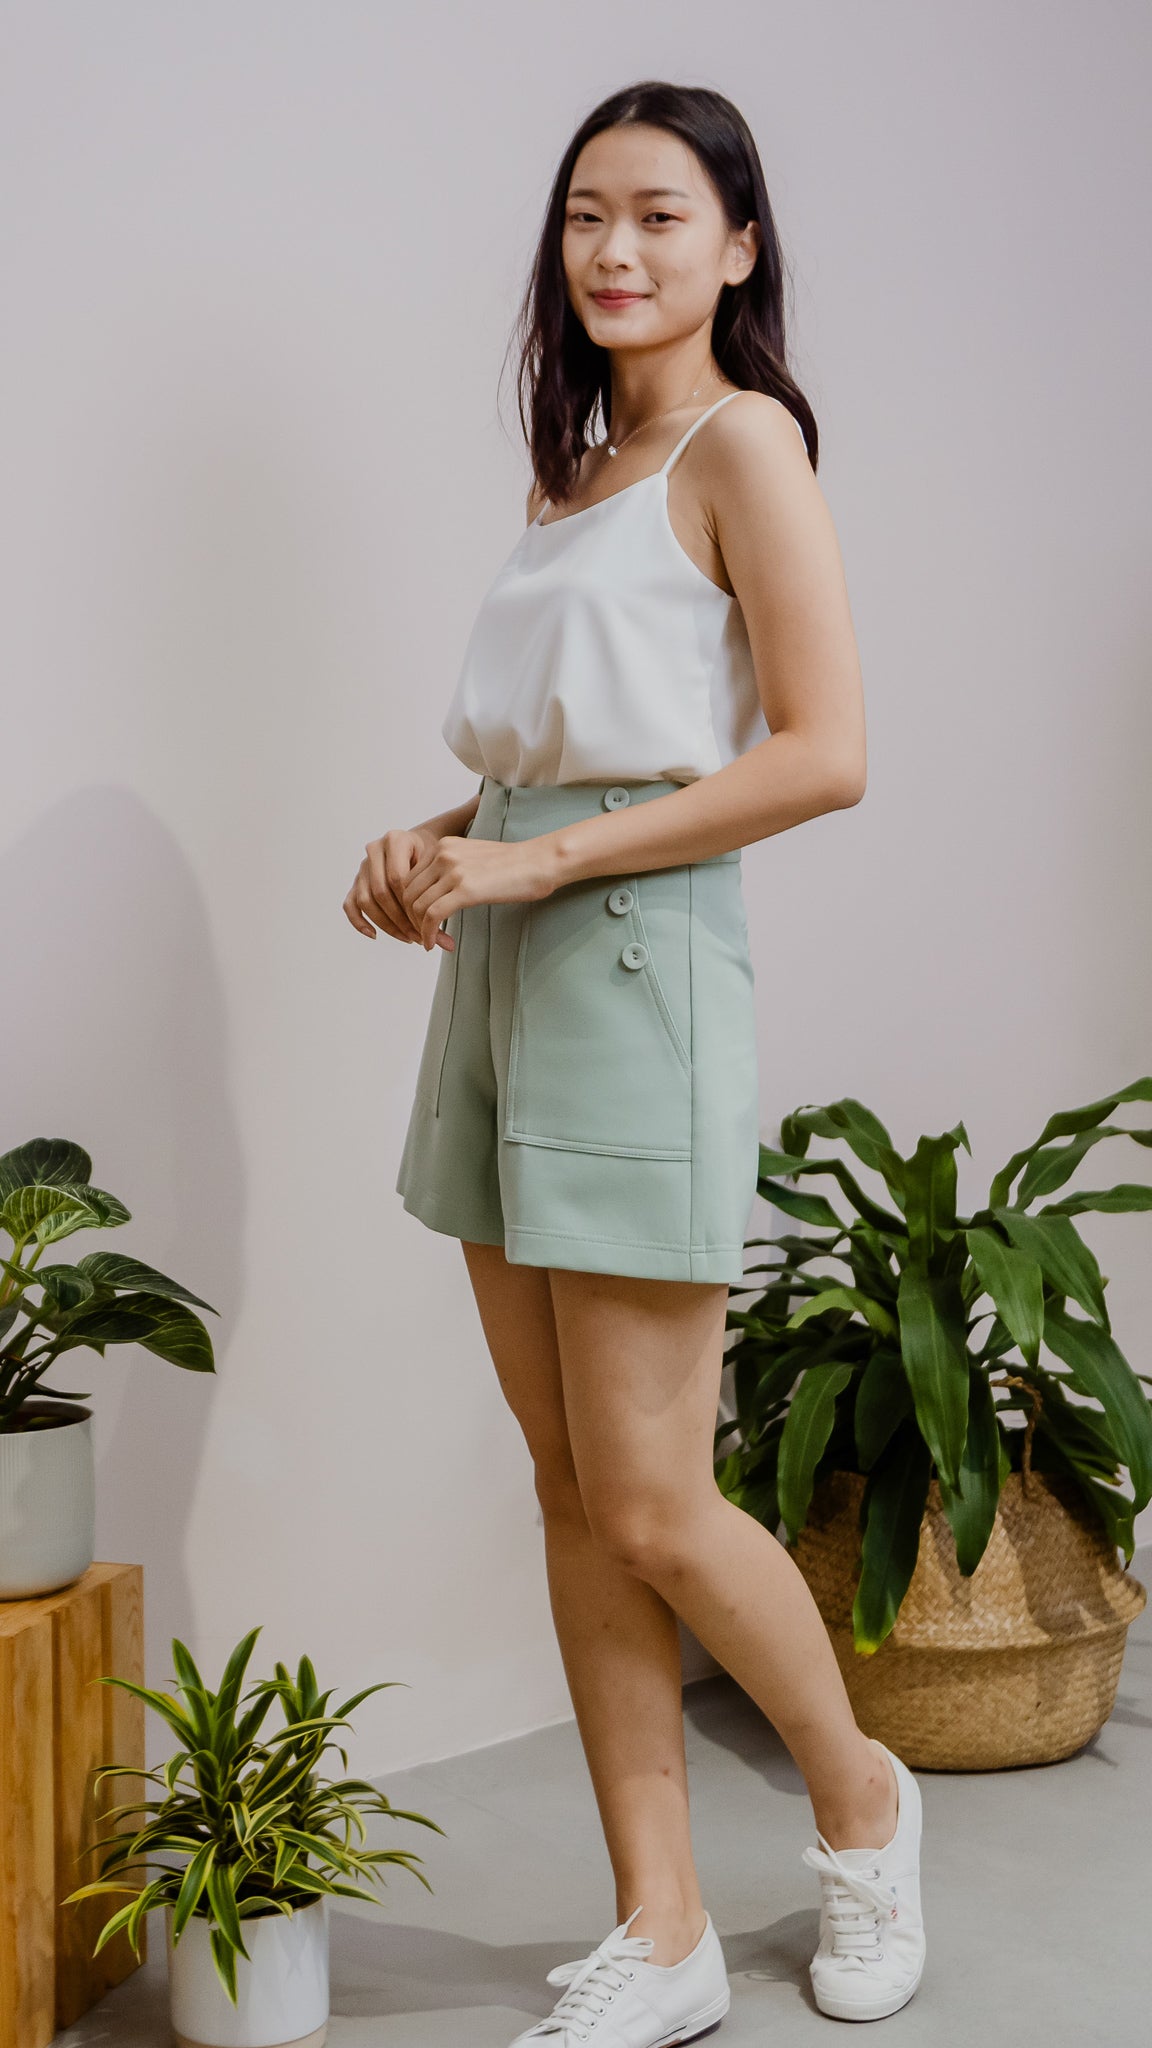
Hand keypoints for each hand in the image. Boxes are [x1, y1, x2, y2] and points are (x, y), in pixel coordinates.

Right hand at [343, 824, 445, 944]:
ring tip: (406, 937)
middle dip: (400, 919)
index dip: (410, 904)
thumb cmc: (430, 856)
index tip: (427, 923)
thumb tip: (445, 941)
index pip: (397, 878)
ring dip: (386, 924)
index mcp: (395, 840)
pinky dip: (359, 922)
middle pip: (380, 892)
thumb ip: (438, 894)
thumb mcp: (438, 866)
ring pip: (366, 900)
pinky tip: (374, 935)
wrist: (420, 846)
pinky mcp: (356, 882)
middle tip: (418, 936)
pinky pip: (350, 904)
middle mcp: (375, 850)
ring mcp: (363, 867)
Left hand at [400, 833, 560, 950]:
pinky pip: (432, 916)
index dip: (409, 904)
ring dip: (419, 929)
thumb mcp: (474, 858)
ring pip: (417, 906)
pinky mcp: (465, 889)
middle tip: (421, 936)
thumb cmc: (514, 865)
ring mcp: (453, 871)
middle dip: (411, 919)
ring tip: (429, 942)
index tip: (419, 921)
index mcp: (443, 845)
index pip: (409, 878)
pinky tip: (432, 944)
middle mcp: (443, 854)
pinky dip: (428, 934)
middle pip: (408, 893)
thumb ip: (452, 870)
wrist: (539, 862)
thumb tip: (438, 894)